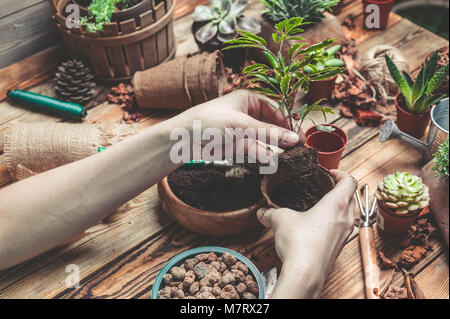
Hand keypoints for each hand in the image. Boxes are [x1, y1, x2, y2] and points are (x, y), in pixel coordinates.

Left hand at [172, 90, 304, 157]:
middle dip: (284, 137)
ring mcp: (244, 131)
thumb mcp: (242, 125)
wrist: (184, 139)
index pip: (276, 109)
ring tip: (291, 157)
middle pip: (273, 125)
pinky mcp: (238, 146)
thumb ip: (268, 133)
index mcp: (249, 99)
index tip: (300, 136)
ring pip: (266, 139)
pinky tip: (274, 161)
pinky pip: (256, 150)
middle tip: (300, 148)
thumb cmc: (209, 122)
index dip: (288, 122)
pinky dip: (264, 155)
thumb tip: (294, 139)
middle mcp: (248, 114)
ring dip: (276, 148)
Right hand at [257, 170, 356, 297]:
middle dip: (337, 189)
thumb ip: (271, 212)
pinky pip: (340, 229)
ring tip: (317, 206)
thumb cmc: (301, 244)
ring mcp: (344, 235)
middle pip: (350, 197)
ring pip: (347, 214)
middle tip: (322, 187)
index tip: (329, 173)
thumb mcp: (281, 219)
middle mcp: (345, 218)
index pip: (350, 181)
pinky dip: (331, 223)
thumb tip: (262, 212)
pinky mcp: (338, 248)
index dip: (341, 173)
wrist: (305, 274)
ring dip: (336, 207)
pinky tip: (313, 227)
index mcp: (337, 204)